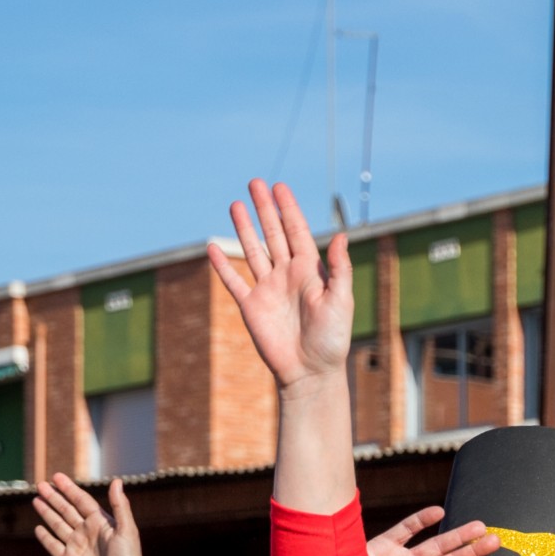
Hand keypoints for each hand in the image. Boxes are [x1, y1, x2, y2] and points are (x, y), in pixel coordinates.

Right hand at [33, 474, 164, 555]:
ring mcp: (77, 546)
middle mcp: (87, 531)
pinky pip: (54, 546)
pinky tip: (38, 528)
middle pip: (67, 510)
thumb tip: (117, 481)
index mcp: (100, 522)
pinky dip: (46, 538)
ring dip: (47, 512)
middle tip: (40, 484)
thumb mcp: (127, 531)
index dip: (69, 489)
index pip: (81, 500)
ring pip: (58, 525)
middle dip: (54, 497)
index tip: (56, 477)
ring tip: (36, 499)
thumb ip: (121, 507)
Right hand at [212, 182, 354, 392]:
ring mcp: (267, 290)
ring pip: (252, 251)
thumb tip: (340, 235)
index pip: (296, 231)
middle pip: (273, 234)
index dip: (288, 209)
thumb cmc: (332, 339)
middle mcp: (287, 275)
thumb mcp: (342, 300)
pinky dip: (222, 266)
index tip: (279, 187)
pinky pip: (233, 282)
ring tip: (235, 204)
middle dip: (264, 208)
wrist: (310, 372)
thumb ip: (340, 268)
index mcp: (310, 271)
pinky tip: (212, 248)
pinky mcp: (251, 307)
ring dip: (243, 228)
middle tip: (255, 183)